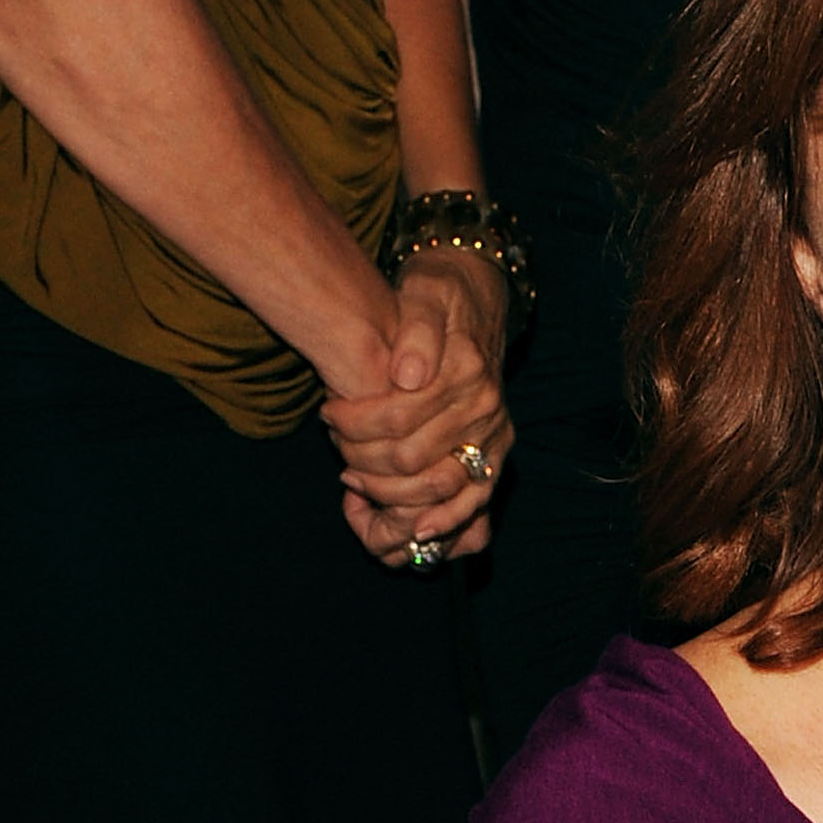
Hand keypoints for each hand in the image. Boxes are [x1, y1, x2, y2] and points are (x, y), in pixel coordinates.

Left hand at [324, 247, 511, 565]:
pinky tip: (417, 530)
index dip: (354, 424)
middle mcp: (487, 410)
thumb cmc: (441, 293)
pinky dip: (447, 521)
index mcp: (468, 373)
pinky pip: (476, 501)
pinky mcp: (495, 454)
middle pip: (413, 458)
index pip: (399, 417)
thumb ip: (417, 331)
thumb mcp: (424, 292)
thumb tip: (407, 376)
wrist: (477, 295)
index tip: (327, 414)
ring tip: (356, 484)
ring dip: (393, 496)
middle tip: (335, 449)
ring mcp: (495, 437)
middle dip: (364, 460)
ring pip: (442, 487)